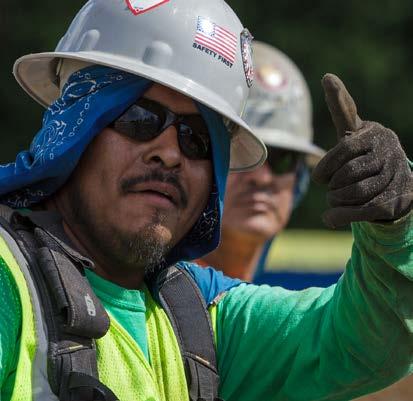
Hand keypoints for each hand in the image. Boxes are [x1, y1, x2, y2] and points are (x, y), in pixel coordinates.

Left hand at [313, 73, 412, 227]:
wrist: (396, 180)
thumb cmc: (365, 152)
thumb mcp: (353, 131)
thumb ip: (341, 108)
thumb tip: (328, 76)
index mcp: (374, 134)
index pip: (345, 149)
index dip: (326, 166)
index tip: (318, 178)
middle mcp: (389, 152)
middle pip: (347, 174)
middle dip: (332, 183)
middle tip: (329, 185)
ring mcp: (396, 176)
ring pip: (354, 193)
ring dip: (336, 200)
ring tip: (335, 197)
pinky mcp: (397, 201)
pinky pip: (362, 212)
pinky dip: (340, 217)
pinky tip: (329, 218)